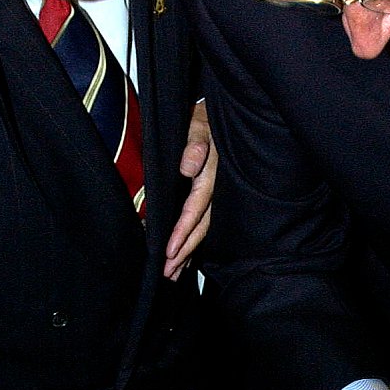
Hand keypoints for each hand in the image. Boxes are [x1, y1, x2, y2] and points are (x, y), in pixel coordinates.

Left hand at [164, 100, 216, 280]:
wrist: (220, 116)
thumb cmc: (205, 119)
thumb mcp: (199, 123)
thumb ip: (195, 143)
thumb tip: (188, 166)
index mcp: (212, 173)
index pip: (196, 207)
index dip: (183, 230)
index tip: (170, 250)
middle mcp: (217, 188)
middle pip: (201, 226)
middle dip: (185, 251)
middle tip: (168, 272)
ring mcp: (217, 194)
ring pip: (203, 228)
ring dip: (188, 252)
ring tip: (174, 273)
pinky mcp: (213, 195)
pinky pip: (204, 221)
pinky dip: (193, 239)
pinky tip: (185, 256)